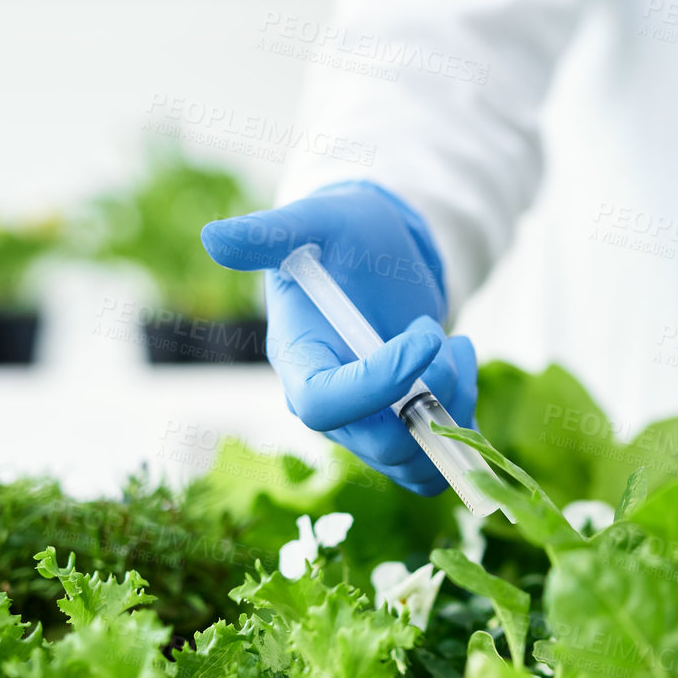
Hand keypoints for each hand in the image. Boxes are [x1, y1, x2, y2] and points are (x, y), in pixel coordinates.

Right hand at [200, 181, 476, 495]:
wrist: (378, 248)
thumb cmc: (342, 233)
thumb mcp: (314, 220)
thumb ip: (269, 233)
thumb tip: (213, 239)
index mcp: (298, 360)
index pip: (323, 404)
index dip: (379, 382)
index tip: (427, 334)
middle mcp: (329, 402)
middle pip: (379, 444)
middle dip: (429, 397)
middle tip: (447, 339)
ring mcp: (368, 420)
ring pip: (416, 458)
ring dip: (455, 408)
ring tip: (459, 346)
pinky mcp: (402, 422)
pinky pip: (437, 455)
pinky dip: (464, 416)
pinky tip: (462, 356)